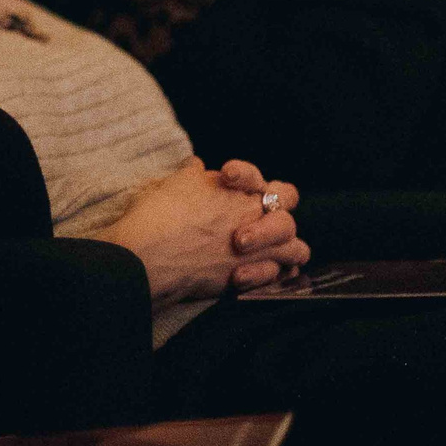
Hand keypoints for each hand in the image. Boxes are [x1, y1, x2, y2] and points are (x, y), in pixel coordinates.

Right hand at [96, 159, 309, 305]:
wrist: (149, 255)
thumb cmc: (160, 215)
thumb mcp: (176, 182)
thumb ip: (194, 174)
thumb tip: (197, 166)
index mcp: (243, 192)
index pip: (270, 184)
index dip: (252, 183)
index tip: (226, 182)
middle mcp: (256, 220)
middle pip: (288, 214)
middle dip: (276, 218)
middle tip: (249, 223)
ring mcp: (257, 252)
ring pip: (296, 249)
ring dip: (284, 249)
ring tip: (263, 251)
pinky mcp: (247, 280)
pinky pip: (279, 277)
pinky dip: (271, 275)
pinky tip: (252, 272)